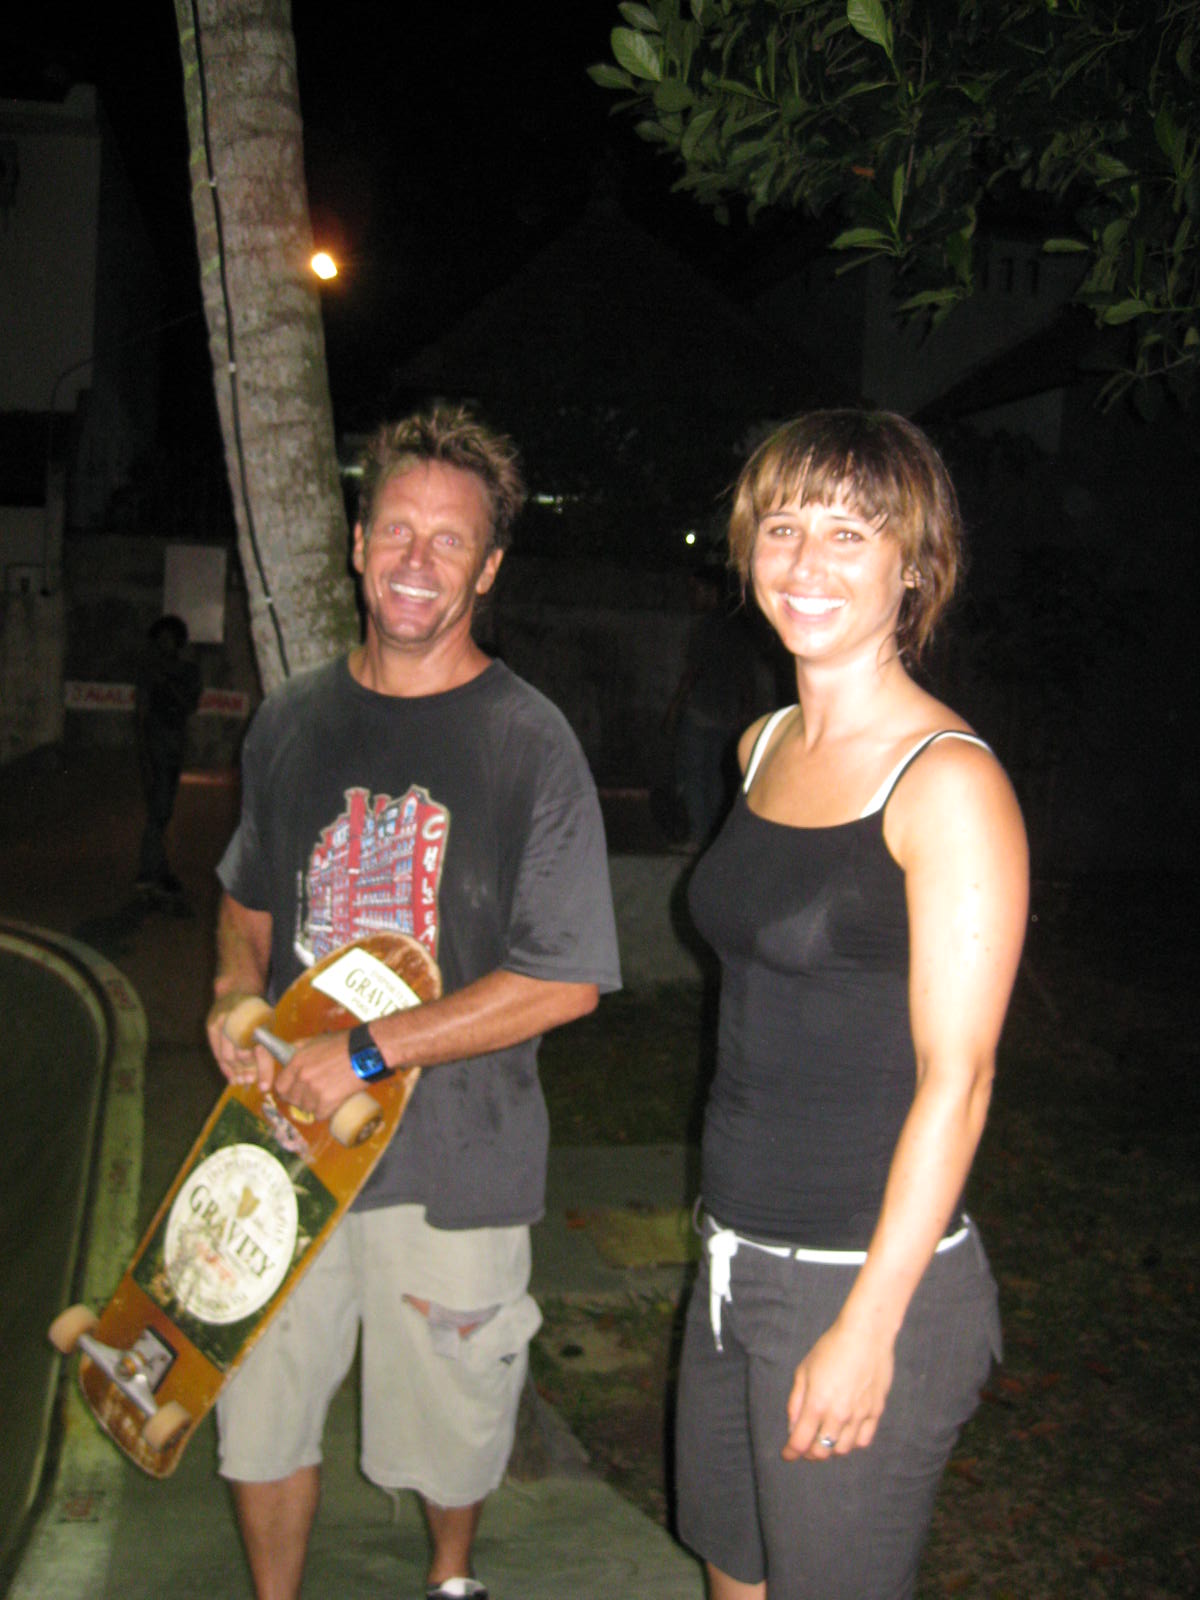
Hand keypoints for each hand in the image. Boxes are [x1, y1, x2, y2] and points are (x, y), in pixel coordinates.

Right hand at [206, 991, 272, 1090]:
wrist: (236, 988)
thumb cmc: (255, 1008)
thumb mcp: (267, 1022)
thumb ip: (267, 1043)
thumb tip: (269, 1072)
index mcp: (258, 1020)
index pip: (262, 1051)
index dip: (264, 1071)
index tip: (265, 1087)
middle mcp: (239, 1021)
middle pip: (243, 1056)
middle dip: (248, 1072)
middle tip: (250, 1083)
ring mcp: (222, 1023)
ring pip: (228, 1057)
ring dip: (235, 1072)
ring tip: (240, 1082)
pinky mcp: (211, 1026)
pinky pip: (216, 1052)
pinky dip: (223, 1066)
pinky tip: (230, 1076)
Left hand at [272, 1032, 358, 1120]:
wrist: (366, 1052)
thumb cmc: (343, 1044)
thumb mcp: (315, 1040)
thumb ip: (298, 1049)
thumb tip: (286, 1057)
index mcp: (297, 1062)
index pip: (280, 1087)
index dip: (287, 1090)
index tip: (294, 1091)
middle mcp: (303, 1077)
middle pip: (292, 1100)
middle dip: (301, 1098)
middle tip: (314, 1093)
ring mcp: (315, 1090)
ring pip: (306, 1108)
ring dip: (314, 1105)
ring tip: (326, 1095)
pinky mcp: (328, 1101)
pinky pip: (319, 1115)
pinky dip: (326, 1111)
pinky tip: (333, 1101)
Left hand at [782, 1319, 894, 1461]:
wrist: (866, 1335)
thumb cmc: (831, 1347)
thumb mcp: (804, 1370)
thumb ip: (797, 1401)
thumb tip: (793, 1426)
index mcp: (817, 1404)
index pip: (801, 1442)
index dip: (791, 1452)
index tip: (787, 1454)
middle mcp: (838, 1415)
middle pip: (822, 1451)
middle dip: (809, 1453)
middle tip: (805, 1447)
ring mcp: (859, 1415)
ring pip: (842, 1449)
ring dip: (830, 1449)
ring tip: (824, 1440)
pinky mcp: (875, 1412)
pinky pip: (863, 1440)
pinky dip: (851, 1443)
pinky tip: (845, 1434)